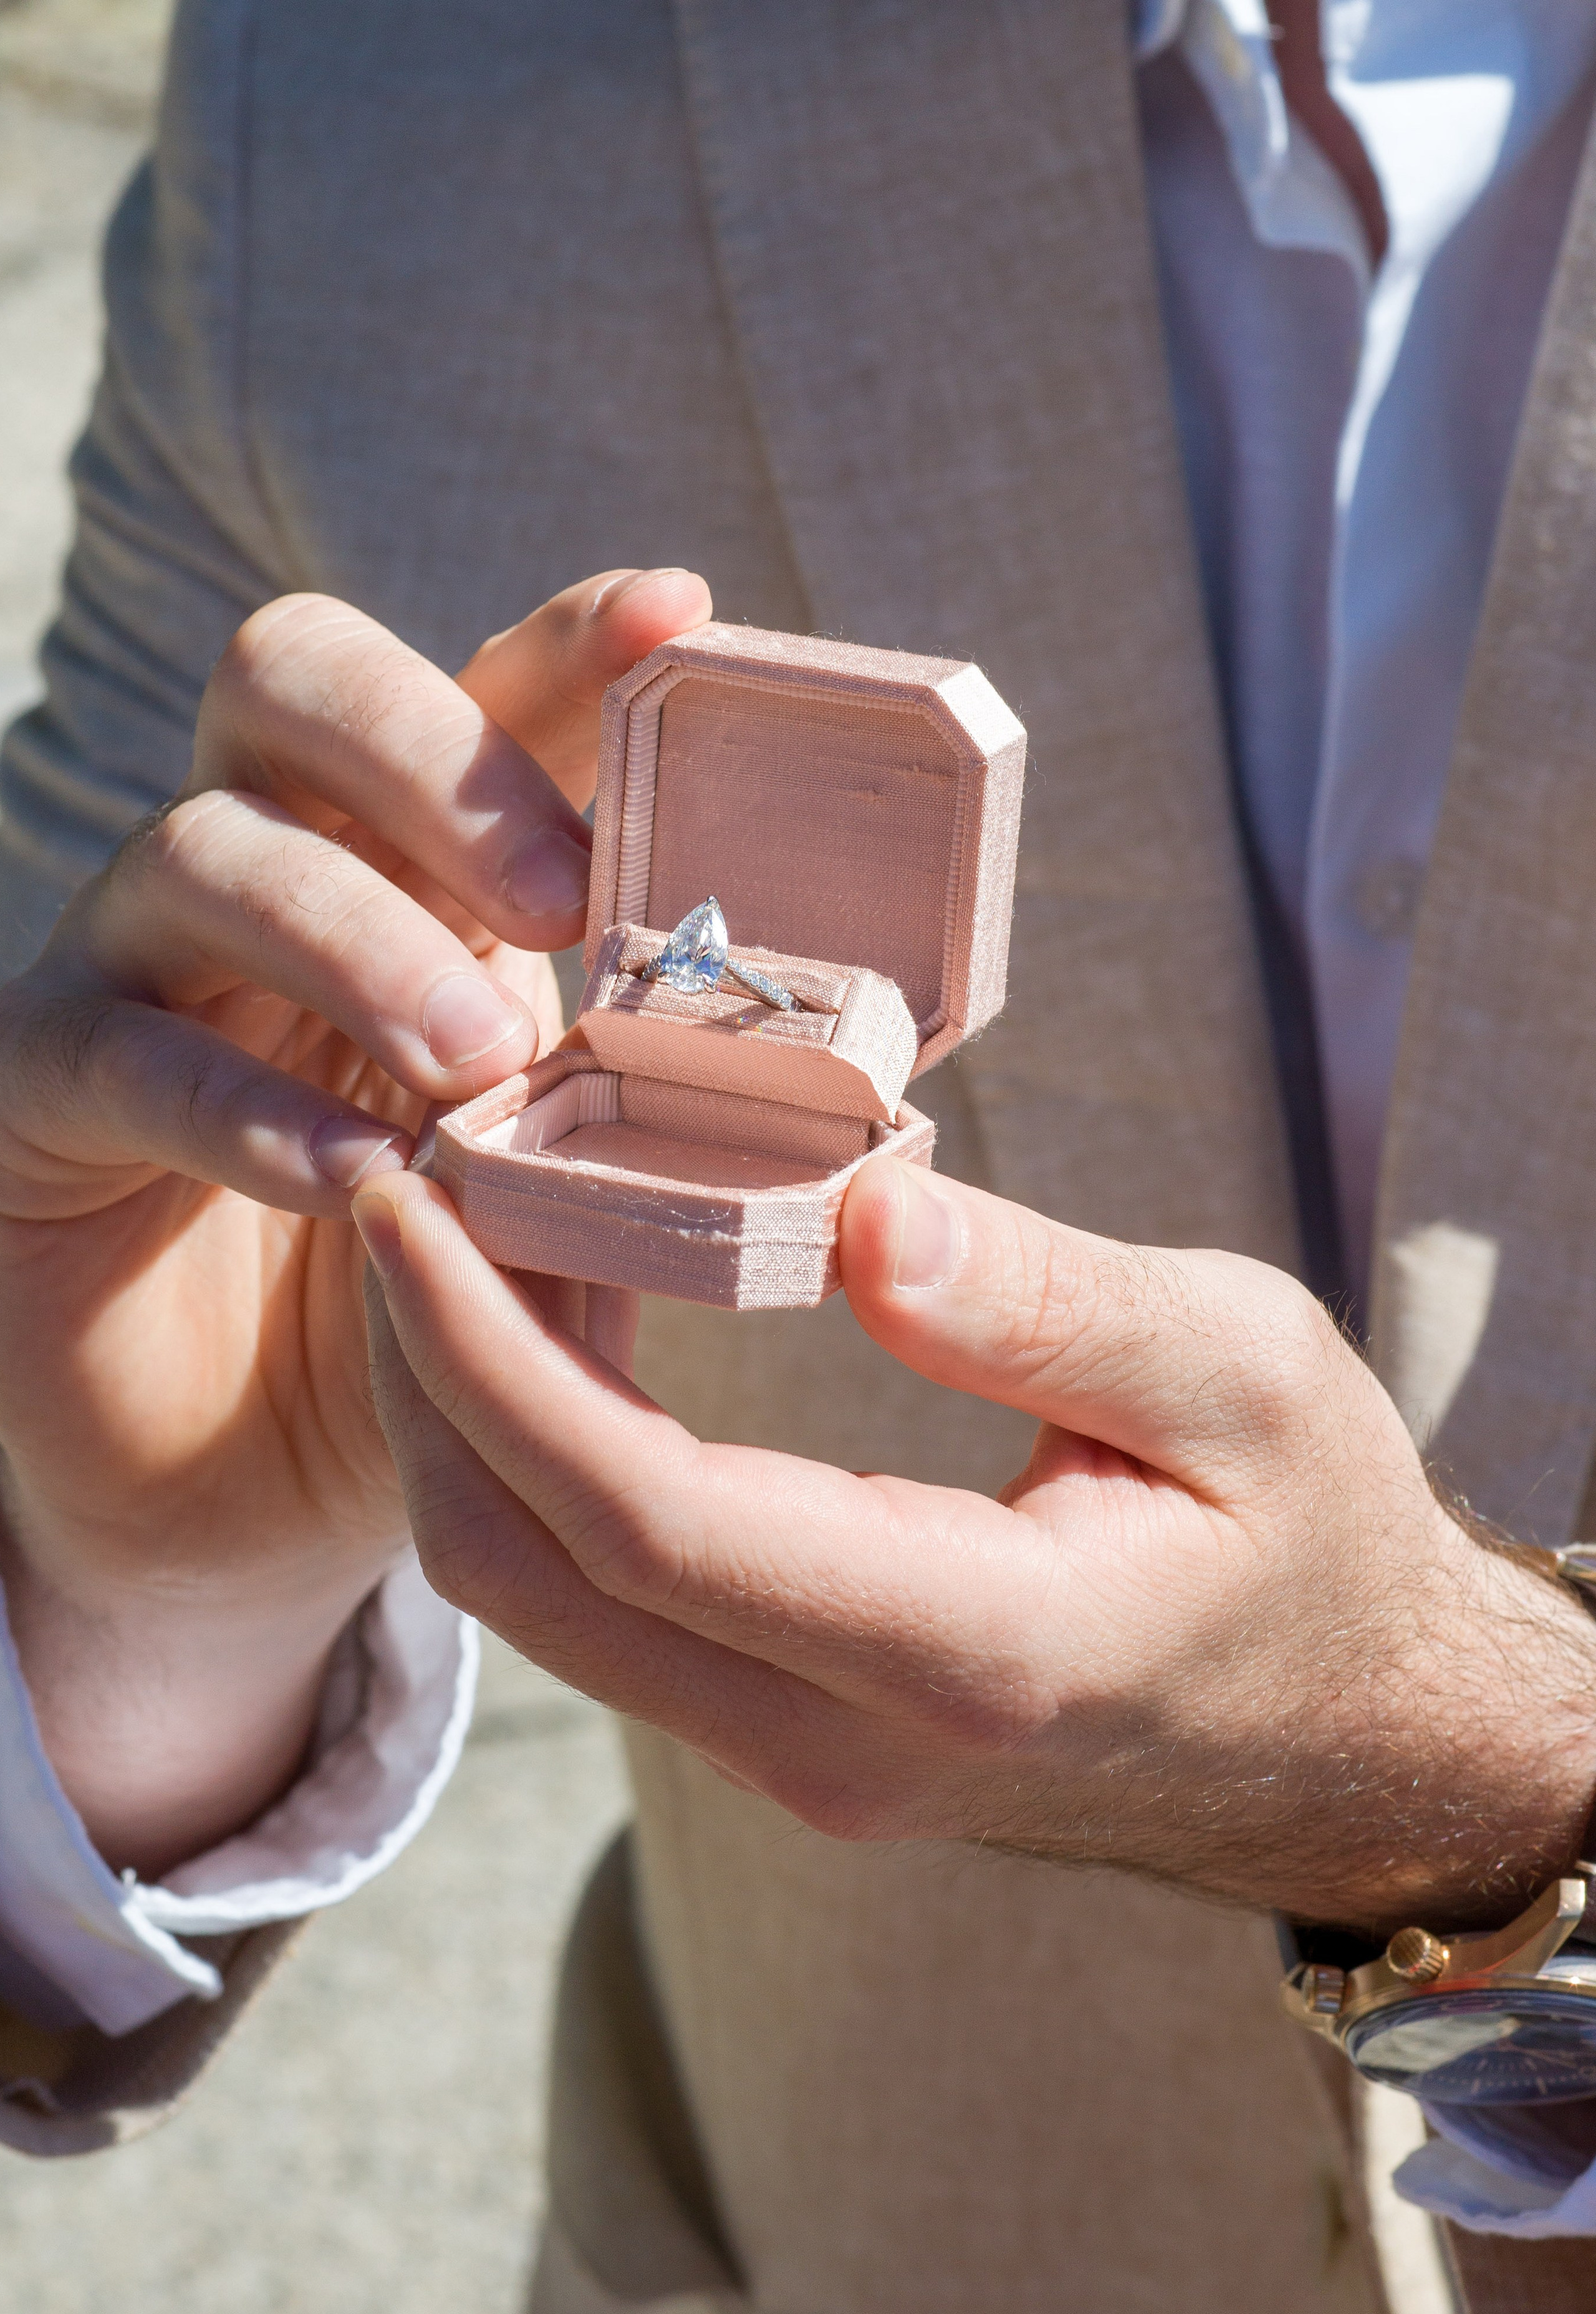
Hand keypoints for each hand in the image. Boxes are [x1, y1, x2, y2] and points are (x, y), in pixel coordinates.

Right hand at [0, 566, 710, 1873]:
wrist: (235, 1482)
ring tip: (482, 1062)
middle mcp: (265, 871)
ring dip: (363, 937)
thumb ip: (642, 1121)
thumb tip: (844, 1109)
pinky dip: (252, 1108)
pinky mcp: (44, 1090)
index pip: (476, 691)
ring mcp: (134, 967)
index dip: (572, 641)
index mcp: (405, 862)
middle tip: (561, 892)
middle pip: (292, 677)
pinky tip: (360, 1177)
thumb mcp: (555, 1198)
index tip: (685, 617)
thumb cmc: (423, 1308)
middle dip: (437, 751)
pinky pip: (128, 1053)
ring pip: (206, 849)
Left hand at [360, 1157, 1595, 1935]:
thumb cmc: (1317, 1537)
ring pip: (543, 1599)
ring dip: (467, 1412)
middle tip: (408, 1171)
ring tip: (470, 1221)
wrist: (1355, 1742)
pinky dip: (538, 1456)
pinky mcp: (786, 1731)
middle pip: (534, 1573)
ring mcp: (799, 1758)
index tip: (412, 1193)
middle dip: (425, 1371)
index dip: (490, 1356)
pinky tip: (561, 1316)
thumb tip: (864, 1215)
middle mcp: (840, 1742)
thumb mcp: (1245, 1377)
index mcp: (963, 1651)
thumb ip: (1053, 1305)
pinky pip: (602, 1601)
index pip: (639, 1519)